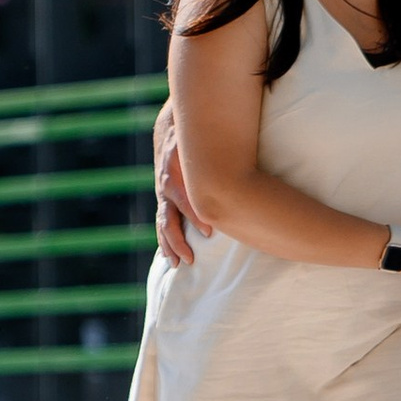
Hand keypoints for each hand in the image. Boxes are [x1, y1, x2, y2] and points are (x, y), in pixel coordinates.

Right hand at [155, 127, 203, 266]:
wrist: (175, 136)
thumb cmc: (194, 144)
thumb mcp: (199, 148)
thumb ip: (213, 158)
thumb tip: (237, 169)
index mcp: (175, 175)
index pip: (185, 202)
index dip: (196, 218)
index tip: (208, 233)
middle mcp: (167, 189)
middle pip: (168, 221)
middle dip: (178, 241)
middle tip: (191, 258)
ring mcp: (164, 197)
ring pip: (163, 226)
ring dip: (170, 246)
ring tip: (177, 264)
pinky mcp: (165, 202)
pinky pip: (162, 225)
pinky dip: (165, 242)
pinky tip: (169, 257)